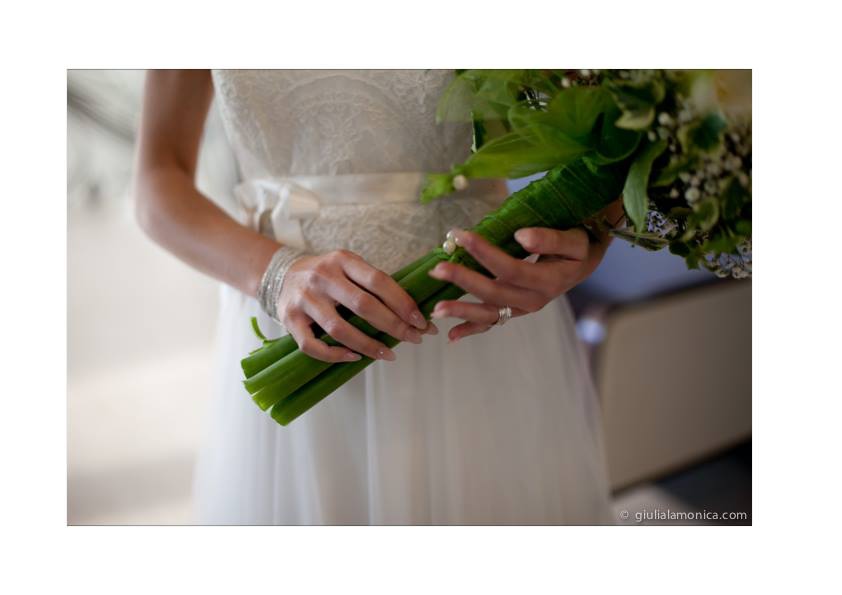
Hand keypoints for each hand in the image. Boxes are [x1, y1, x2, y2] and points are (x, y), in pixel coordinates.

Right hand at [278, 250, 435, 362]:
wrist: (281, 275)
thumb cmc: (327, 276)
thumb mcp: (348, 267)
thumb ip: (372, 284)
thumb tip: (412, 312)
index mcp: (342, 260)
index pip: (379, 281)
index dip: (403, 302)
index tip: (421, 320)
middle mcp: (322, 277)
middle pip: (363, 305)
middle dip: (394, 325)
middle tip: (414, 338)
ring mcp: (304, 299)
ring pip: (340, 329)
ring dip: (369, 345)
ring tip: (389, 354)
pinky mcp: (290, 320)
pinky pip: (313, 345)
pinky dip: (336, 355)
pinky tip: (355, 357)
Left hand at [428, 226, 610, 341]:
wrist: (584, 263)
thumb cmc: (578, 246)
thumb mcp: (573, 240)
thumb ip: (549, 239)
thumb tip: (521, 236)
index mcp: (548, 281)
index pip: (510, 268)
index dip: (485, 253)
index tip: (461, 235)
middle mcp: (535, 301)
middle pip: (494, 293)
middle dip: (464, 280)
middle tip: (437, 269)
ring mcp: (523, 310)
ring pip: (490, 315)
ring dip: (462, 312)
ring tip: (436, 310)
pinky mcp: (515, 312)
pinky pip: (492, 323)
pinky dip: (471, 330)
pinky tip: (450, 336)